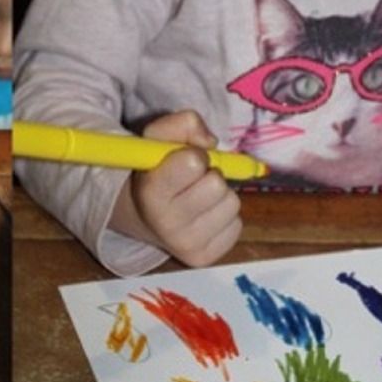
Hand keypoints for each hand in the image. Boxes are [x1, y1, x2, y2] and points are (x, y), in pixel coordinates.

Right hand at [111, 110, 242, 267]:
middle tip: (193, 182)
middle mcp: (167, 225)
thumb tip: (212, 142)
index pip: (195, 162)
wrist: (145, 219)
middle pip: (217, 184)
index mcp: (152, 193)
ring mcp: (187, 246)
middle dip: (210, 175)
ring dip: (220, 196)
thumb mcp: (157, 138)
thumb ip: (184, 123)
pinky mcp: (205, 258)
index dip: (195, 155)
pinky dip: (224, 217)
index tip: (185, 161)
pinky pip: (236, 226)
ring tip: (199, 199)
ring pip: (232, 204)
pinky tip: (205, 217)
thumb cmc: (156, 172)